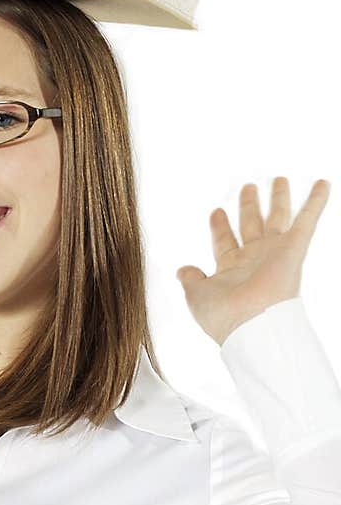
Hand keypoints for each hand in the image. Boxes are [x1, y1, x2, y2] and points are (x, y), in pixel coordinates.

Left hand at [175, 177, 330, 346]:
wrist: (252, 326)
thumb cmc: (223, 316)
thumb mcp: (196, 296)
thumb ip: (190, 280)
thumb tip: (182, 271)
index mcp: (231, 269)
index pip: (225, 241)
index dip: (220, 226)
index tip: (217, 211)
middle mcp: (254, 259)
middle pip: (251, 225)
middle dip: (248, 206)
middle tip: (248, 187)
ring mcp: (274, 253)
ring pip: (277, 217)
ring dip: (278, 198)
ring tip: (279, 179)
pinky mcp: (293, 250)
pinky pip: (306, 220)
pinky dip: (315, 201)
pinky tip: (322, 182)